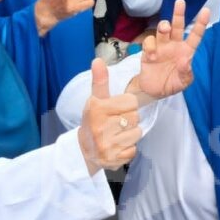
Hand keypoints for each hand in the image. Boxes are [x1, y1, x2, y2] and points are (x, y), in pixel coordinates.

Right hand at [78, 58, 141, 174]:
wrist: (83, 151)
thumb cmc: (93, 120)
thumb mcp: (95, 99)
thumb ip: (100, 81)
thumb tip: (98, 60)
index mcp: (98, 109)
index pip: (132, 103)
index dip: (127, 105)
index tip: (117, 110)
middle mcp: (101, 127)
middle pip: (135, 118)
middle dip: (129, 120)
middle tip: (116, 123)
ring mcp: (107, 145)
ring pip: (137, 134)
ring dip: (130, 135)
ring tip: (116, 134)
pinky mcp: (113, 160)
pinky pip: (133, 150)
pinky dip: (128, 149)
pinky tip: (117, 146)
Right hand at [129, 0, 209, 100]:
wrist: (154, 91)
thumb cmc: (172, 83)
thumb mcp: (183, 82)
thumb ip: (186, 73)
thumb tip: (186, 60)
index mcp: (186, 51)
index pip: (195, 35)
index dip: (201, 24)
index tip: (206, 10)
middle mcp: (174, 45)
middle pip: (177, 26)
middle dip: (179, 14)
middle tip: (180, 2)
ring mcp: (161, 47)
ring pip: (163, 30)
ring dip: (164, 26)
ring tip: (165, 29)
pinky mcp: (149, 51)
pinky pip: (149, 42)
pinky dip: (150, 46)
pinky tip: (152, 55)